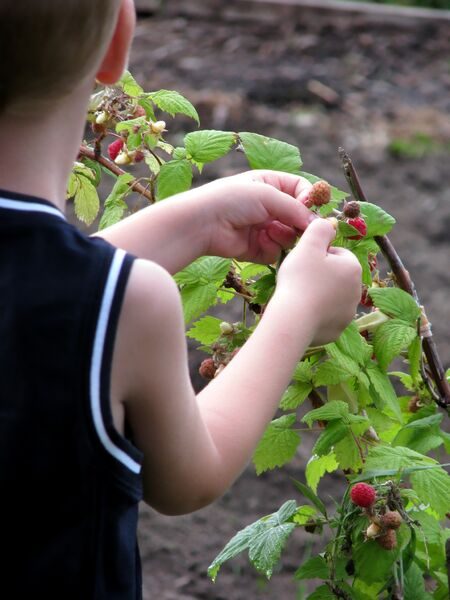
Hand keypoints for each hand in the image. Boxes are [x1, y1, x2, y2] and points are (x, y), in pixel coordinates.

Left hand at [197, 170, 314, 263]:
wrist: (202, 223)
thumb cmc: (231, 199)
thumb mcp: (266, 194)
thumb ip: (295, 207)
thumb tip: (317, 222)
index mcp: (270, 184)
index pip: (301, 190)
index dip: (309, 200)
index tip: (311, 210)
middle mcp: (269, 206)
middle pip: (299, 217)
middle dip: (300, 223)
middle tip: (300, 228)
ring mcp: (263, 228)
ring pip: (290, 236)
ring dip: (284, 235)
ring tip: (269, 231)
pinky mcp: (257, 248)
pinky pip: (276, 251)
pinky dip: (270, 248)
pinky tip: (258, 241)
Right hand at [275, 219, 361, 345]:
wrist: (293, 320)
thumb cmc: (300, 279)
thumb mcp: (308, 245)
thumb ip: (321, 228)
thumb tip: (329, 223)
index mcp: (353, 267)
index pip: (338, 253)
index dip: (319, 255)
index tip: (304, 262)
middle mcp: (357, 291)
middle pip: (336, 276)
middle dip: (321, 275)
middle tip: (300, 279)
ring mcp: (348, 313)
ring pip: (332, 297)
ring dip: (319, 294)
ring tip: (300, 296)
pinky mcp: (337, 330)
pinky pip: (327, 316)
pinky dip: (316, 313)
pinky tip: (302, 312)